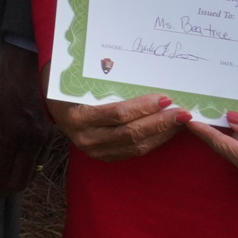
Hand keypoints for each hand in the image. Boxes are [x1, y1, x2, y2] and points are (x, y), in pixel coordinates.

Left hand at [0, 42, 55, 200]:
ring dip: (10, 187)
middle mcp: (30, 139)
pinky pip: (34, 163)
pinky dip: (21, 174)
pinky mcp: (48, 135)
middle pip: (15, 180)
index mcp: (11, 131)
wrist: (26, 61)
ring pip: (27, 175)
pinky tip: (8, 173)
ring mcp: (42, 138)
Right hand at [48, 94, 190, 160]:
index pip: (117, 114)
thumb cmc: (71, 89)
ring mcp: (96, 151)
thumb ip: (107, 84)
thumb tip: (147, 79)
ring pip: (136, 146)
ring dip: (161, 134)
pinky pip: (135, 151)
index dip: (144, 107)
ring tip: (180, 122)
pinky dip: (154, 141)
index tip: (165, 99)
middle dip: (160, 123)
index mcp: (78, 117)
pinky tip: (167, 131)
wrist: (56, 107)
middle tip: (182, 113)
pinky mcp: (106, 157)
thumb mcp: (82, 83)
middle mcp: (86, 138)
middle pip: (130, 133)